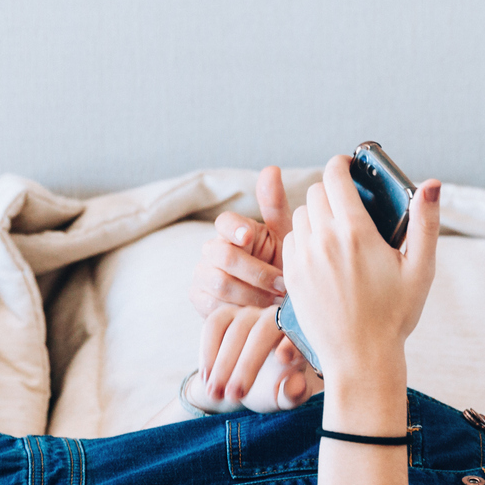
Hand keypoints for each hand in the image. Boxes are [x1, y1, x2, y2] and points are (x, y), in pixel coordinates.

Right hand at [189, 167, 292, 315]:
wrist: (272, 307)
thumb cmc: (280, 267)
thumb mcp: (284, 237)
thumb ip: (275, 206)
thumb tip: (271, 168)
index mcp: (232, 231)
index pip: (224, 222)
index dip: (235, 228)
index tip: (250, 237)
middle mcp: (212, 251)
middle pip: (222, 255)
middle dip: (256, 272)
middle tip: (283, 285)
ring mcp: (202, 276)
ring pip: (220, 283)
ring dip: (253, 294)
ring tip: (277, 303)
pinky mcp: (199, 301)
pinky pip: (215, 306)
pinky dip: (241, 311)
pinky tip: (261, 315)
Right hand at [192, 303, 314, 412]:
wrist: (241, 383)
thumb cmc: (271, 388)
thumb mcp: (284, 397)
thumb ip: (293, 394)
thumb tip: (298, 385)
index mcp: (297, 336)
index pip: (297, 334)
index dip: (291, 343)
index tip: (284, 360)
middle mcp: (275, 318)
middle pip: (262, 333)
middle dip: (246, 365)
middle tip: (233, 396)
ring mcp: (249, 313)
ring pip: (235, 330)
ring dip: (222, 364)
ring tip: (215, 393)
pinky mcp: (225, 314)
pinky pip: (214, 325)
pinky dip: (207, 351)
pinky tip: (206, 377)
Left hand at [282, 156, 440, 379]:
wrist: (361, 357)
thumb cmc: (395, 315)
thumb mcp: (420, 268)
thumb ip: (426, 222)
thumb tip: (432, 184)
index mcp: (355, 232)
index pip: (335, 175)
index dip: (342, 164)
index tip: (350, 167)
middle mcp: (324, 240)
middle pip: (316, 192)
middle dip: (332, 191)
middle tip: (350, 206)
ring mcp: (303, 258)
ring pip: (301, 214)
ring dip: (317, 214)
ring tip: (337, 232)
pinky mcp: (292, 276)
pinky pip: (291, 240)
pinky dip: (304, 239)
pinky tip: (323, 254)